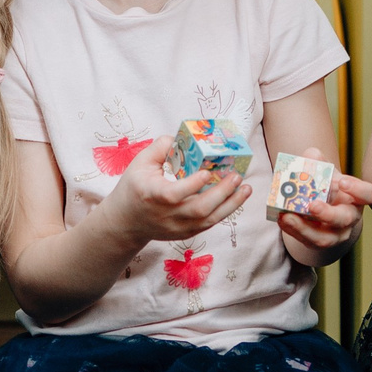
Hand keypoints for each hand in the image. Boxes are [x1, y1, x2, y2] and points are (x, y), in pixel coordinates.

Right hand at [103, 136, 249, 244]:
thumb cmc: (133, 189)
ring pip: (209, 220)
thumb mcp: (139, 164)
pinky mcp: (186, 233)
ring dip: (231, 204)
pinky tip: (236, 198)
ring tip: (246, 189)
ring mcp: (177, 227)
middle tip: (236, 177)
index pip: (173, 195)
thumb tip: (183, 138)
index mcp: (152, 195)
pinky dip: (225, 211)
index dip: (192, 185)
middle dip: (221, 193)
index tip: (207, 172)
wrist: (126, 222)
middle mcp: (166, 215)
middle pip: (198, 210)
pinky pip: (209, 224)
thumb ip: (160, 148)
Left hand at [277, 149, 371, 265]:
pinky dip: (292, 230)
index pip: (368, 194)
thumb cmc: (325, 188)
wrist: (319, 212)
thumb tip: (311, 155)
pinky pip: (307, 241)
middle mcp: (349, 217)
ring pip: (324, 238)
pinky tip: (281, 219)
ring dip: (304, 228)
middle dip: (328, 214)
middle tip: (312, 205)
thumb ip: (318, 162)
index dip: (358, 189)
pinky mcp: (318, 242)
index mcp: (356, 197)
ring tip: (287, 216)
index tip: (342, 182)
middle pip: (345, 219)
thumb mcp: (324, 173)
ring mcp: (336, 234)